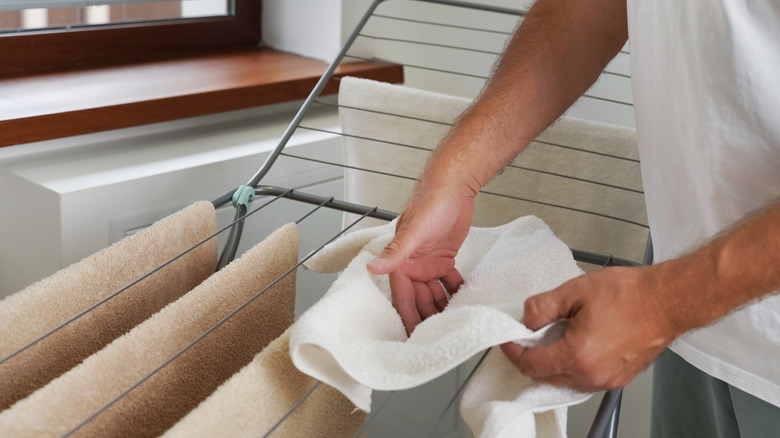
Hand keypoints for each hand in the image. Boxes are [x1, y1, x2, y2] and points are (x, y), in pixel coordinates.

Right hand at [367, 187, 474, 334]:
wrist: (454, 186)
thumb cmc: (431, 202)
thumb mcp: (413, 231)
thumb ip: (395, 253)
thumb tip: (372, 267)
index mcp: (401, 261)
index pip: (403, 296)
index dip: (409, 317)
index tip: (414, 337)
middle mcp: (413, 265)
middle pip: (420, 299)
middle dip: (428, 317)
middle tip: (439, 335)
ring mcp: (429, 263)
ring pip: (435, 293)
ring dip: (443, 307)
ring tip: (454, 323)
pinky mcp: (445, 258)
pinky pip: (449, 282)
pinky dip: (455, 292)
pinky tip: (464, 302)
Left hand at [501, 266, 680, 391]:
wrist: (668, 300)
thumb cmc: (630, 294)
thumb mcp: (575, 290)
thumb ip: (542, 307)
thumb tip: (526, 319)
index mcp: (578, 355)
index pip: (530, 364)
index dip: (513, 351)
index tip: (509, 339)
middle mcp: (592, 375)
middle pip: (544, 377)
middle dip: (531, 357)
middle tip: (529, 334)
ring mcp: (607, 380)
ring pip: (564, 380)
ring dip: (551, 362)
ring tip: (554, 335)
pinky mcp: (618, 378)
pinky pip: (583, 379)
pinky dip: (571, 365)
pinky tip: (574, 343)